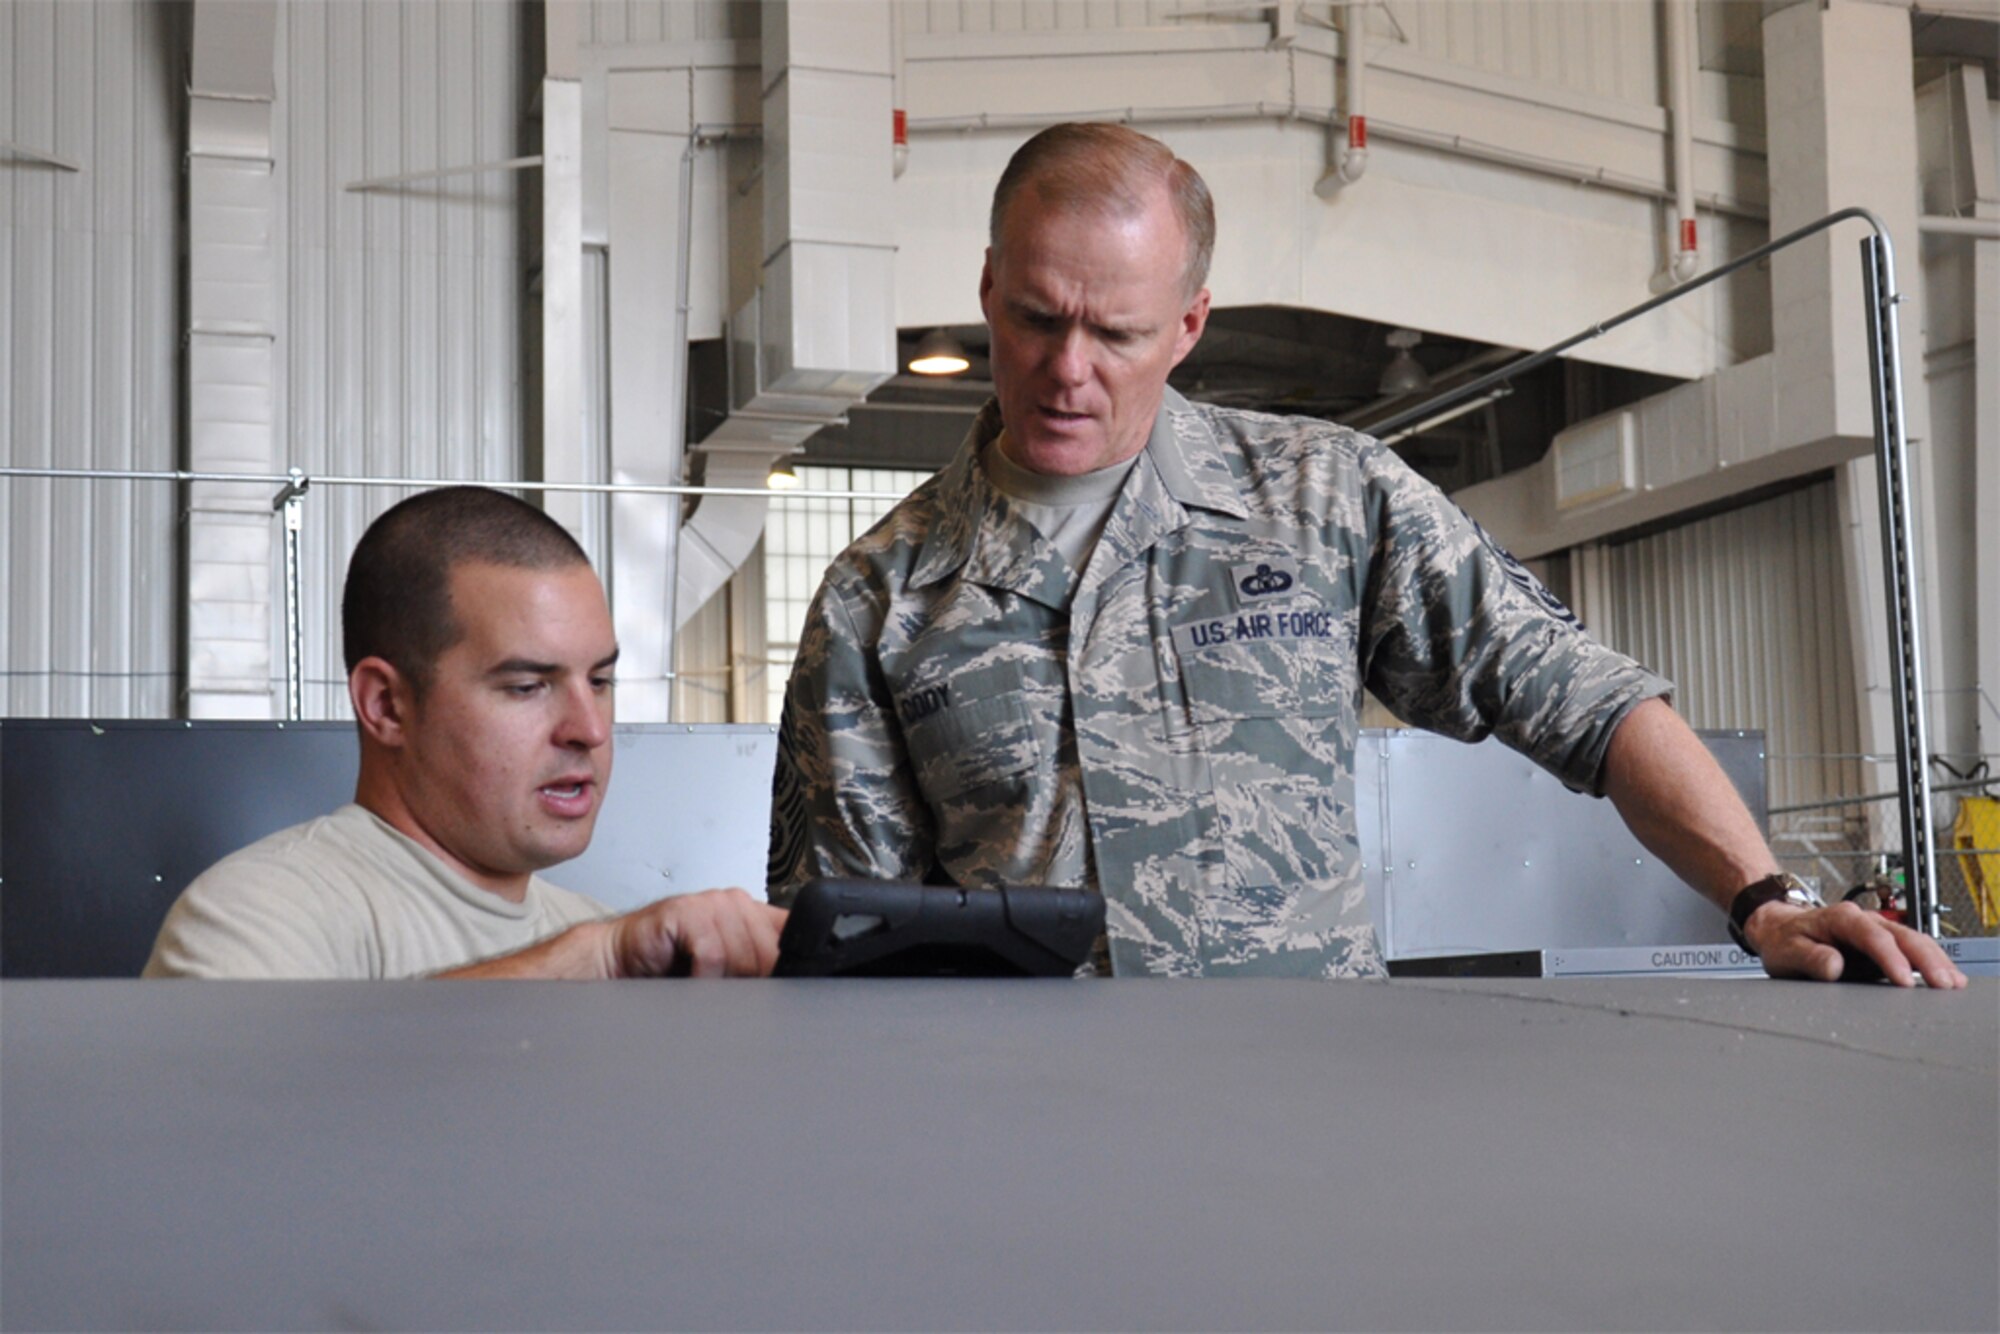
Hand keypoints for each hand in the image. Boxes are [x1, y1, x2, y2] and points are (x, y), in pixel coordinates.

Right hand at [605, 888, 787, 977]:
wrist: (622, 957)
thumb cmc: (670, 963)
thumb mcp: (727, 967)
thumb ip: (758, 966)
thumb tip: (791, 985)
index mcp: (752, 913)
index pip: (794, 933)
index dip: (786, 964)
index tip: (773, 985)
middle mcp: (736, 903)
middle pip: (770, 952)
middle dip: (749, 979)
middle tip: (721, 985)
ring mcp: (713, 903)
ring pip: (743, 954)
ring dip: (722, 979)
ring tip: (700, 978)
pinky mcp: (687, 911)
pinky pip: (713, 953)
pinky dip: (702, 974)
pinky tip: (688, 974)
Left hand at [1744, 900, 1966, 988]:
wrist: (1779, 927)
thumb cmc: (1784, 939)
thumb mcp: (1786, 950)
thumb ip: (1809, 957)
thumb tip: (1834, 966)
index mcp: (1840, 918)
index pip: (1872, 937)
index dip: (1891, 958)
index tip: (1905, 980)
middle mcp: (1863, 919)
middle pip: (1903, 935)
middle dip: (1926, 959)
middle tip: (1943, 984)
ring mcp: (1876, 929)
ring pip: (1913, 939)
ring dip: (1935, 960)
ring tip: (1952, 983)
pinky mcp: (1883, 942)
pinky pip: (1912, 948)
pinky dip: (1931, 960)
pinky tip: (1946, 975)